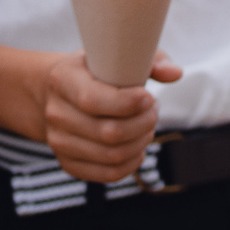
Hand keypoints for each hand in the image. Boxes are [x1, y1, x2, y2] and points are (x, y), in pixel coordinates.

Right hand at [29, 48, 181, 182]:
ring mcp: (59, 141)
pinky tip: (139, 147)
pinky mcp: (68, 162)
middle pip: (108, 132)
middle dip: (144, 123)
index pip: (92, 100)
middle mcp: (55, 113)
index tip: (148, 96)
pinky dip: (132, 163)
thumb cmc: (99, 71)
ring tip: (147, 125)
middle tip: (153, 110)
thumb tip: (174, 74)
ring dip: (141, 142)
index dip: (128, 103)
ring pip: (112, 155)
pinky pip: (107, 174)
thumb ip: (150, 60)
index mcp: (63, 79)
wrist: (64, 92)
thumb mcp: (119, 55)